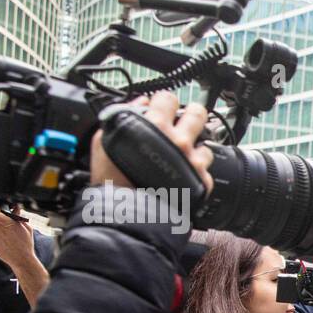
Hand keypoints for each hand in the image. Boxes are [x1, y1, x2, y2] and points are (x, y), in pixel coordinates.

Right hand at [90, 91, 213, 193]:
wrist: (126, 213)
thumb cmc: (113, 179)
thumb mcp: (105, 140)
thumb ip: (123, 116)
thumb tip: (140, 103)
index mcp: (155, 125)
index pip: (168, 98)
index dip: (165, 102)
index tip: (163, 109)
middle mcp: (178, 140)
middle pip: (198, 114)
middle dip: (192, 116)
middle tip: (185, 123)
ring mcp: (192, 161)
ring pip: (206, 144)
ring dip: (196, 148)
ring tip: (183, 156)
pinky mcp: (201, 181)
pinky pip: (207, 170)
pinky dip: (198, 172)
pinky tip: (185, 175)